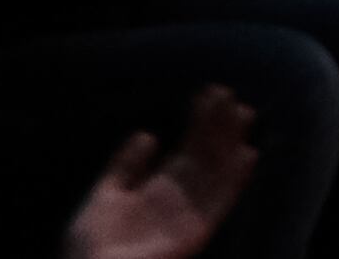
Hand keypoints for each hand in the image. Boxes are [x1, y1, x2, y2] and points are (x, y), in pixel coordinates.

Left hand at [64, 89, 258, 258]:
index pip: (186, 151)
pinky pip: (220, 202)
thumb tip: (146, 134)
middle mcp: (178, 200)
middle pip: (205, 157)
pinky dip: (235, 179)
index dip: (198, 124)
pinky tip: (247, 154)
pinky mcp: (195, 231)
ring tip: (243, 112)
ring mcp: (189, 214)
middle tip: (231, 95)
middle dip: (219, 127)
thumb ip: (125, 166)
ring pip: (217, 172)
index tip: (209, 94)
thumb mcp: (104, 195)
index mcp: (157, 191)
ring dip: (231, 143)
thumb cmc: (91, 245)